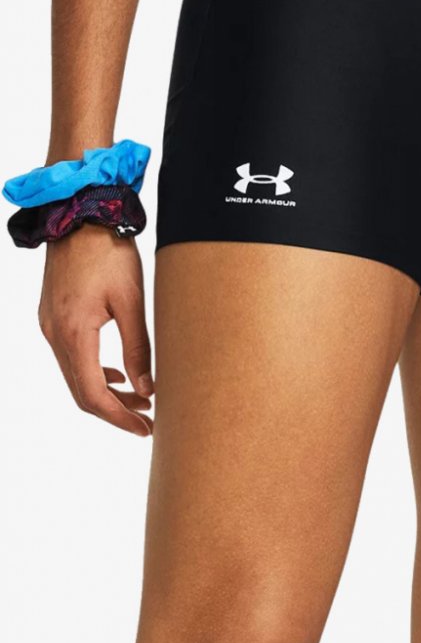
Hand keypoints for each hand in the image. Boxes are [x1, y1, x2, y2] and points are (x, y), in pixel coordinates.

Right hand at [38, 225, 153, 435]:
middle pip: (82, 391)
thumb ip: (138, 348)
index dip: (119, 417)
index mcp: (74, 333)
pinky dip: (95, 371)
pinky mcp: (54, 316)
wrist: (80, 215)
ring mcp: (51, 325)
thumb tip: (147, 389)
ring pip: (76, 375)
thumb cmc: (109, 253)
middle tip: (148, 420)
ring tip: (142, 398)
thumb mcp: (132, 301)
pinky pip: (71, 357)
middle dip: (115, 409)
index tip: (145, 427)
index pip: (93, 394)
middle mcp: (55, 334)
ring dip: (107, 391)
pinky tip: (118, 374)